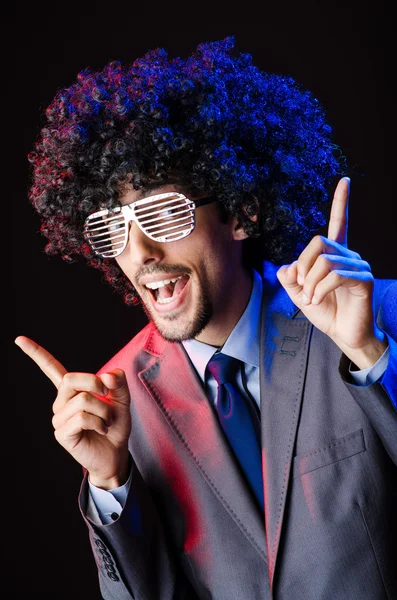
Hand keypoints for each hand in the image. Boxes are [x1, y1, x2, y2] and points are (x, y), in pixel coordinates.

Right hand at [14, 336, 131, 488]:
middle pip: (72, 379)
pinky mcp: (62, 433)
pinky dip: (100, 422)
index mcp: (72, 390)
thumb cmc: (115, 426)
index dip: (36, 353)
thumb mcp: (122, 399)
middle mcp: (61, 402)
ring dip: (104, 410)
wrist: (116, 453)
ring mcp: (59, 418)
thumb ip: (118, 382)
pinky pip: (83, 417)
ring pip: (83, 399)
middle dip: (97, 384)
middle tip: (107, 397)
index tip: (18, 339)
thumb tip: (108, 375)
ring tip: (105, 422)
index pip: (50, 368)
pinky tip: (101, 430)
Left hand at [277, 177, 386, 368]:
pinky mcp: (363, 279)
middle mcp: (349, 255)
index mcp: (334, 255)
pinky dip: (319, 289)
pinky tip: (317, 301)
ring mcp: (358, 266)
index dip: (341, 202)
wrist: (344, 334)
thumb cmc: (326, 312)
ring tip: (310, 299)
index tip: (345, 180)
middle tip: (302, 287)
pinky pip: (335, 275)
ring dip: (310, 283)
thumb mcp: (299, 294)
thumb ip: (289, 278)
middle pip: (319, 241)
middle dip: (303, 265)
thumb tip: (287, 266)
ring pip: (325, 260)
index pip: (338, 223)